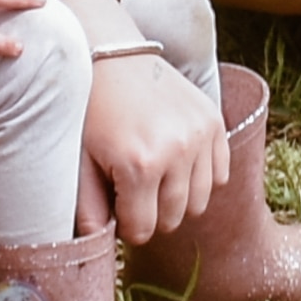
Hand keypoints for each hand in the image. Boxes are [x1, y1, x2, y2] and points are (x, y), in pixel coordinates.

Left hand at [80, 34, 226, 243]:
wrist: (113, 55)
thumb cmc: (91, 110)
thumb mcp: (80, 161)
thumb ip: (88, 210)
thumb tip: (98, 245)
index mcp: (138, 165)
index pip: (143, 230)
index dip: (127, 225)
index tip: (117, 207)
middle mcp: (176, 151)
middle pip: (173, 219)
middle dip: (152, 214)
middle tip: (134, 192)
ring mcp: (200, 135)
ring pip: (200, 202)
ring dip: (178, 199)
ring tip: (156, 178)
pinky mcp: (214, 121)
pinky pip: (220, 173)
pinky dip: (202, 177)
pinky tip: (178, 163)